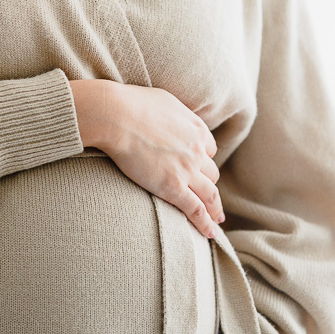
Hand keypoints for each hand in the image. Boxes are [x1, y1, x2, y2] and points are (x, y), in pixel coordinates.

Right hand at [70, 80, 223, 238]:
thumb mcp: (165, 101)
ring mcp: (187, 170)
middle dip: (209, 184)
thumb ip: (177, 114)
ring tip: (217, 219)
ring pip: (210, 194)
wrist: (117, 116)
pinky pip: (196, 209)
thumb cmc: (133, 104)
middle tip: (209, 196)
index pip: (209, 149)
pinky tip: (210, 232)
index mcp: (197, 128)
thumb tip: (173, 118)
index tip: (199, 168)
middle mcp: (197, 150)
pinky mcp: (173, 187)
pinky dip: (205, 223)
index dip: (204, 159)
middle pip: (211, 173)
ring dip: (215, 208)